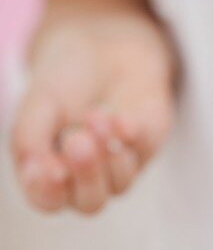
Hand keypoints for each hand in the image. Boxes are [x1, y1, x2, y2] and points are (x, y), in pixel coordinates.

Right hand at [12, 13, 174, 214]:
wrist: (102, 46)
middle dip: (85, 174)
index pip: (47, 201)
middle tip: (79, 141)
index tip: (51, 169)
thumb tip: (43, 173)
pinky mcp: (144, 151)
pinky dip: (129, 136)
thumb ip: (31, 139)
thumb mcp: (38, 103)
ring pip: (119, 185)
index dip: (48, 191)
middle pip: (89, 203)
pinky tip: (121, 117)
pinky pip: (141, 155)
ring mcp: (118, 170)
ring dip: (107, 151)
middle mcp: (84, 179)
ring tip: (97, 115)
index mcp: (49, 172)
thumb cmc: (64, 80)